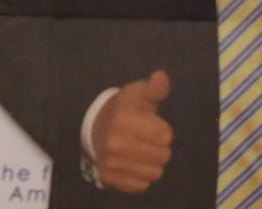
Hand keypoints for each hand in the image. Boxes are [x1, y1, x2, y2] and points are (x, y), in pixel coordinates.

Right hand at [91, 70, 173, 192]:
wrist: (96, 128)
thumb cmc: (124, 110)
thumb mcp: (138, 94)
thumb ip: (154, 88)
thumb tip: (161, 76)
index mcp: (124, 119)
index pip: (166, 136)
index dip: (161, 130)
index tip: (149, 124)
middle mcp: (115, 143)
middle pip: (163, 156)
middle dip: (159, 147)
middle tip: (145, 139)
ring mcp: (111, 162)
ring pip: (154, 173)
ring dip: (151, 163)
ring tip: (139, 151)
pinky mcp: (109, 178)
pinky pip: (142, 185)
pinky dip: (140, 176)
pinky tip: (131, 163)